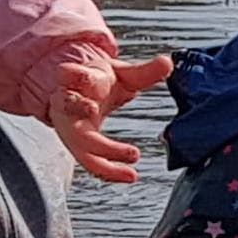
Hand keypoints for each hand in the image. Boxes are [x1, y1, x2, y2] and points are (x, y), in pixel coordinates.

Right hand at [48, 49, 174, 182]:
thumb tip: (168, 62)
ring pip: (77, 143)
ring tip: (132, 155)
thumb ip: (144, 72)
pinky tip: (130, 175)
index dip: (73, 73)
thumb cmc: (100, 84)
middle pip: (69, 108)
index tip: (71, 72)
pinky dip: (109, 170)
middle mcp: (68, 105)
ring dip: (99, 152)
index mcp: (78, 81)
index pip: (70, 74)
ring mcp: (71, 128)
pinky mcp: (78, 147)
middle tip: (92, 109)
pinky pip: (91, 162)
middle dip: (77, 109)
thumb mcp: (121, 75)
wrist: (79, 97)